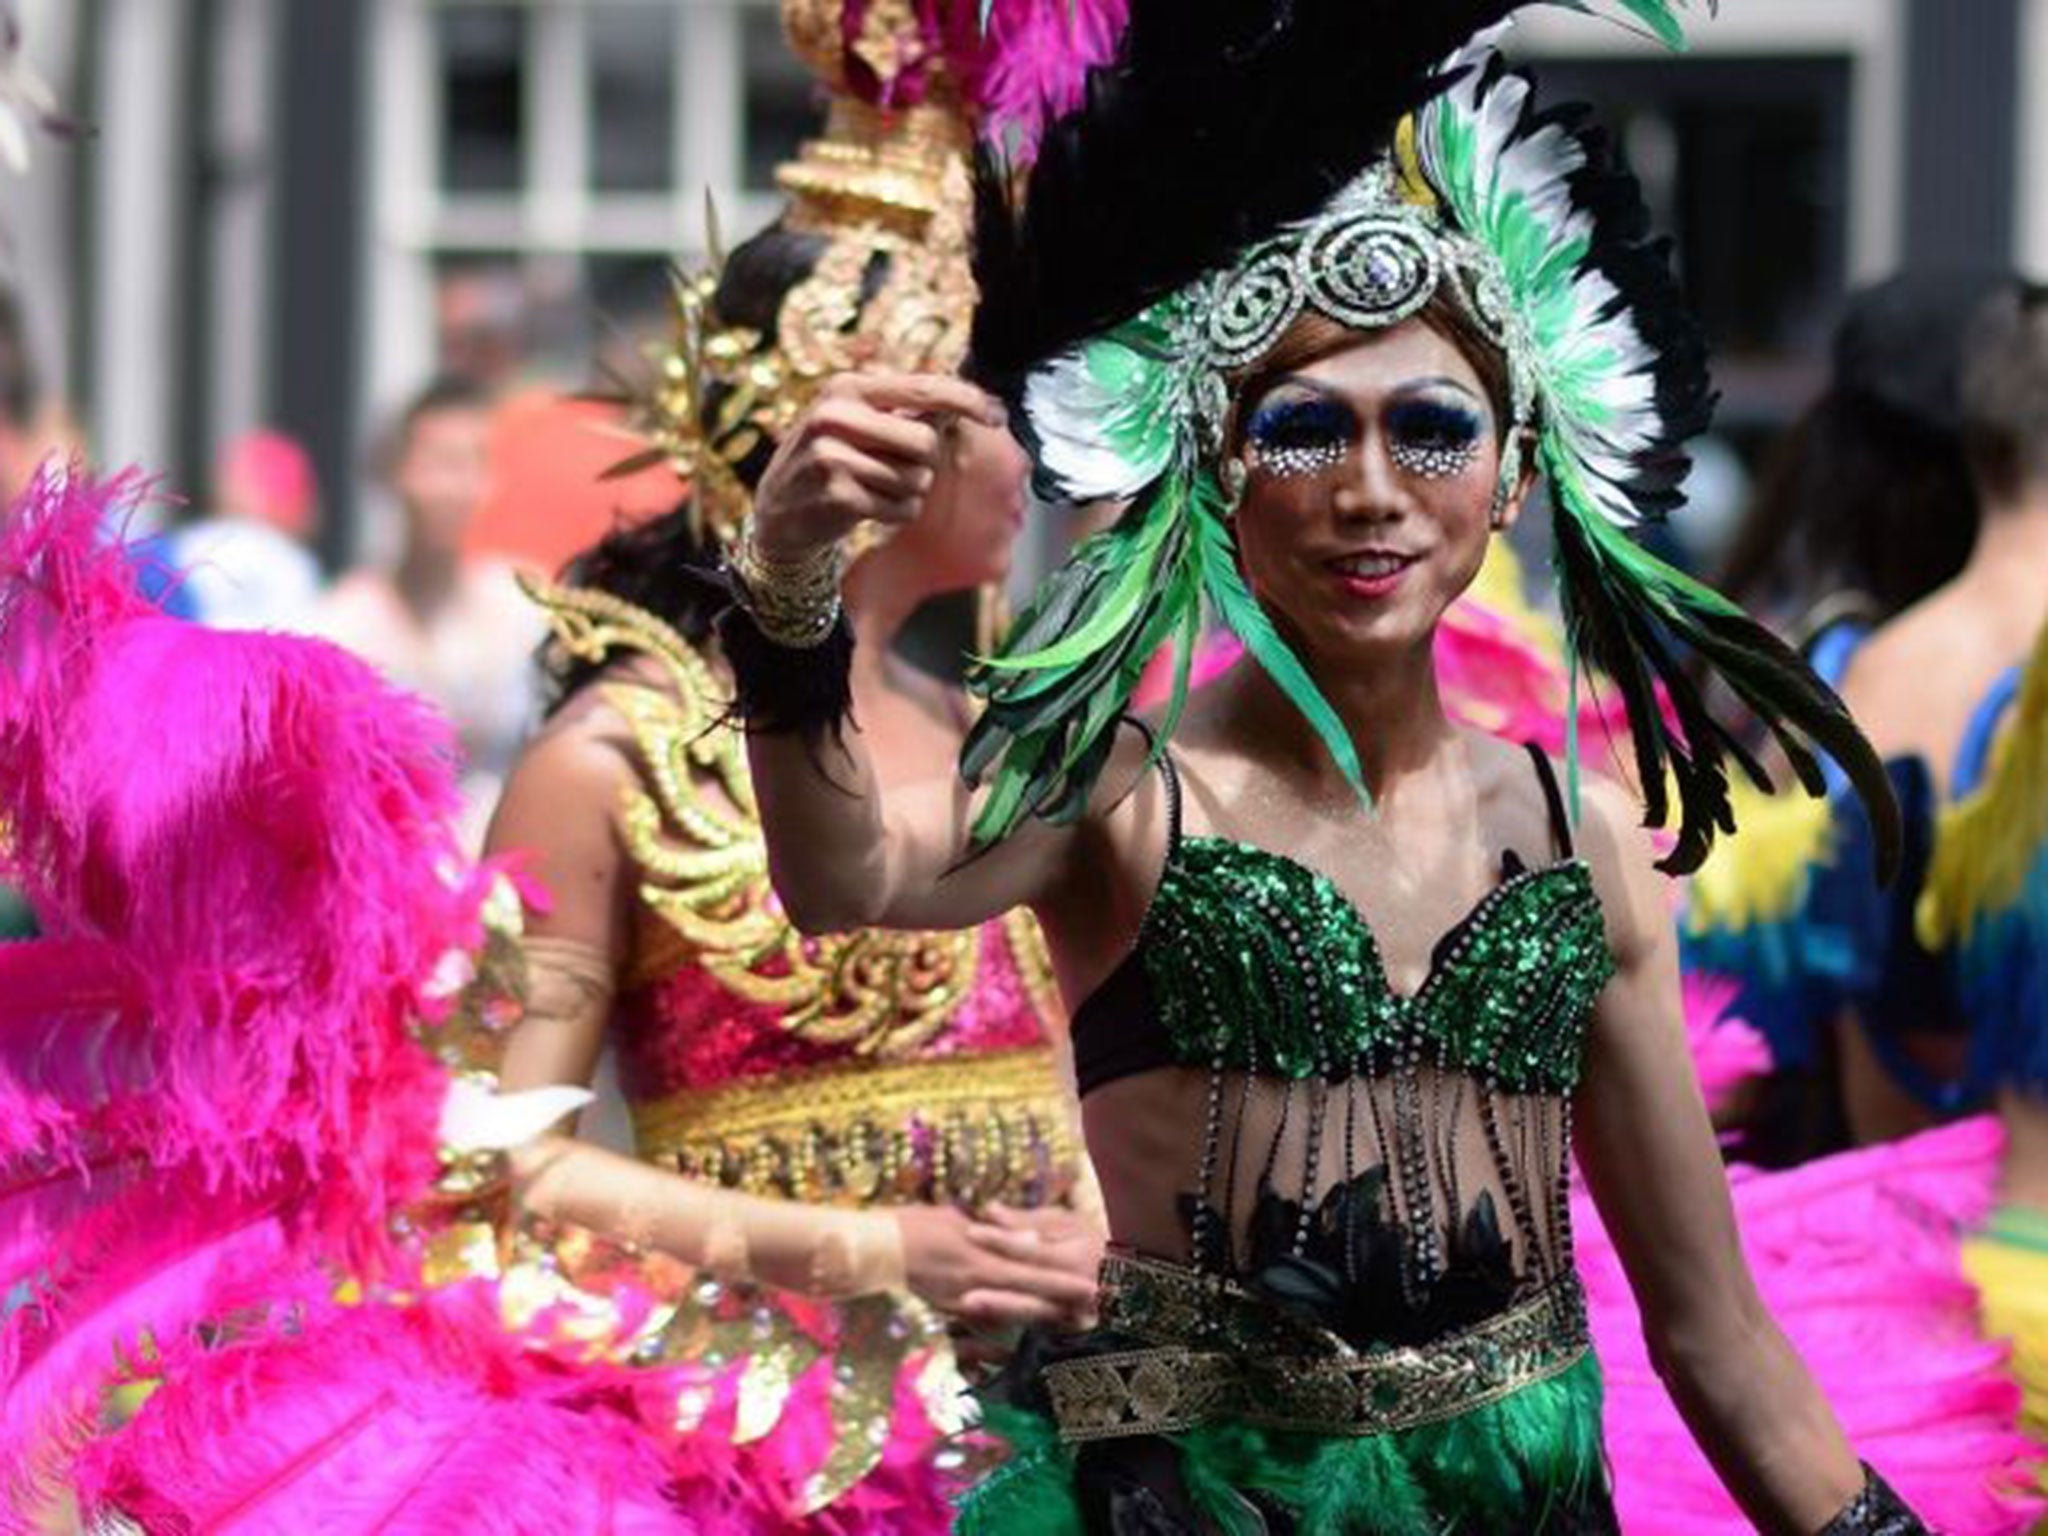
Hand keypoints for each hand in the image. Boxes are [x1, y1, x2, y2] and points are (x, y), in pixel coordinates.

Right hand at [749, 371, 1002, 559]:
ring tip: (873, 489)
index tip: (997, 415)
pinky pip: (901, 508)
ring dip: (908, 492)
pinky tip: (867, 508)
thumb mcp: (855, 423)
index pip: (923, 387)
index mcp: (847, 388)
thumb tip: (962, 404)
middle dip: (924, 463)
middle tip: (895, 468)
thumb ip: (904, 411)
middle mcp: (836, 415)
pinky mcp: (838, 495)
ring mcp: (833, 456)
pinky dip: (895, 513)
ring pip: (916, 479)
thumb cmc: (828, 461)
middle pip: (925, 441)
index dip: (967, 400)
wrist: (776, 511)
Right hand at [894, 1202, 1100, 1329]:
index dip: (1064, 1282)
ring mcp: (963, 1305)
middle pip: (1028, 1300)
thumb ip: (996, 1235)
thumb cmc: (913, 1227)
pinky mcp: (950, 1315)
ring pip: (1010, 1315)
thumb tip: (1031, 1241)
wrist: (872, 1254)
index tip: (1093, 1288)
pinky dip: (1007, 1329)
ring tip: (1072, 1323)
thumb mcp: (955, 1222)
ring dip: (1040, 1318)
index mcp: (982, 1260)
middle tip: (1094, 1312)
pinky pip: (984, 1326)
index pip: (1032, 1272)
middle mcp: (977, 1288)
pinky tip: (1024, 1338)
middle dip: (1062, 1307)